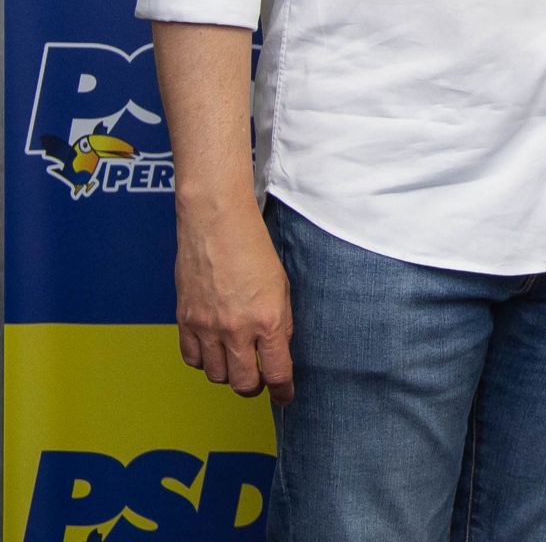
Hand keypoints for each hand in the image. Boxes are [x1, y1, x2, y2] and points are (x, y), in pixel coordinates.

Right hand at [174, 197, 294, 402]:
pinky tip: (212, 348)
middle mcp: (237, 329)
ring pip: (216, 376)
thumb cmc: (253, 247)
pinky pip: (192, 359)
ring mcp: (208, 328)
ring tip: (236, 359)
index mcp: (268, 319)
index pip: (277, 372)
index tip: (284, 396)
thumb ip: (280, 321)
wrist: (216, 223)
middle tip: (259, 377)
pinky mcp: (185, 321)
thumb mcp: (281, 284)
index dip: (283, 391)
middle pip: (244, 383)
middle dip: (255, 386)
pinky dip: (204, 360)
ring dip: (229, 373)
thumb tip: (277, 349)